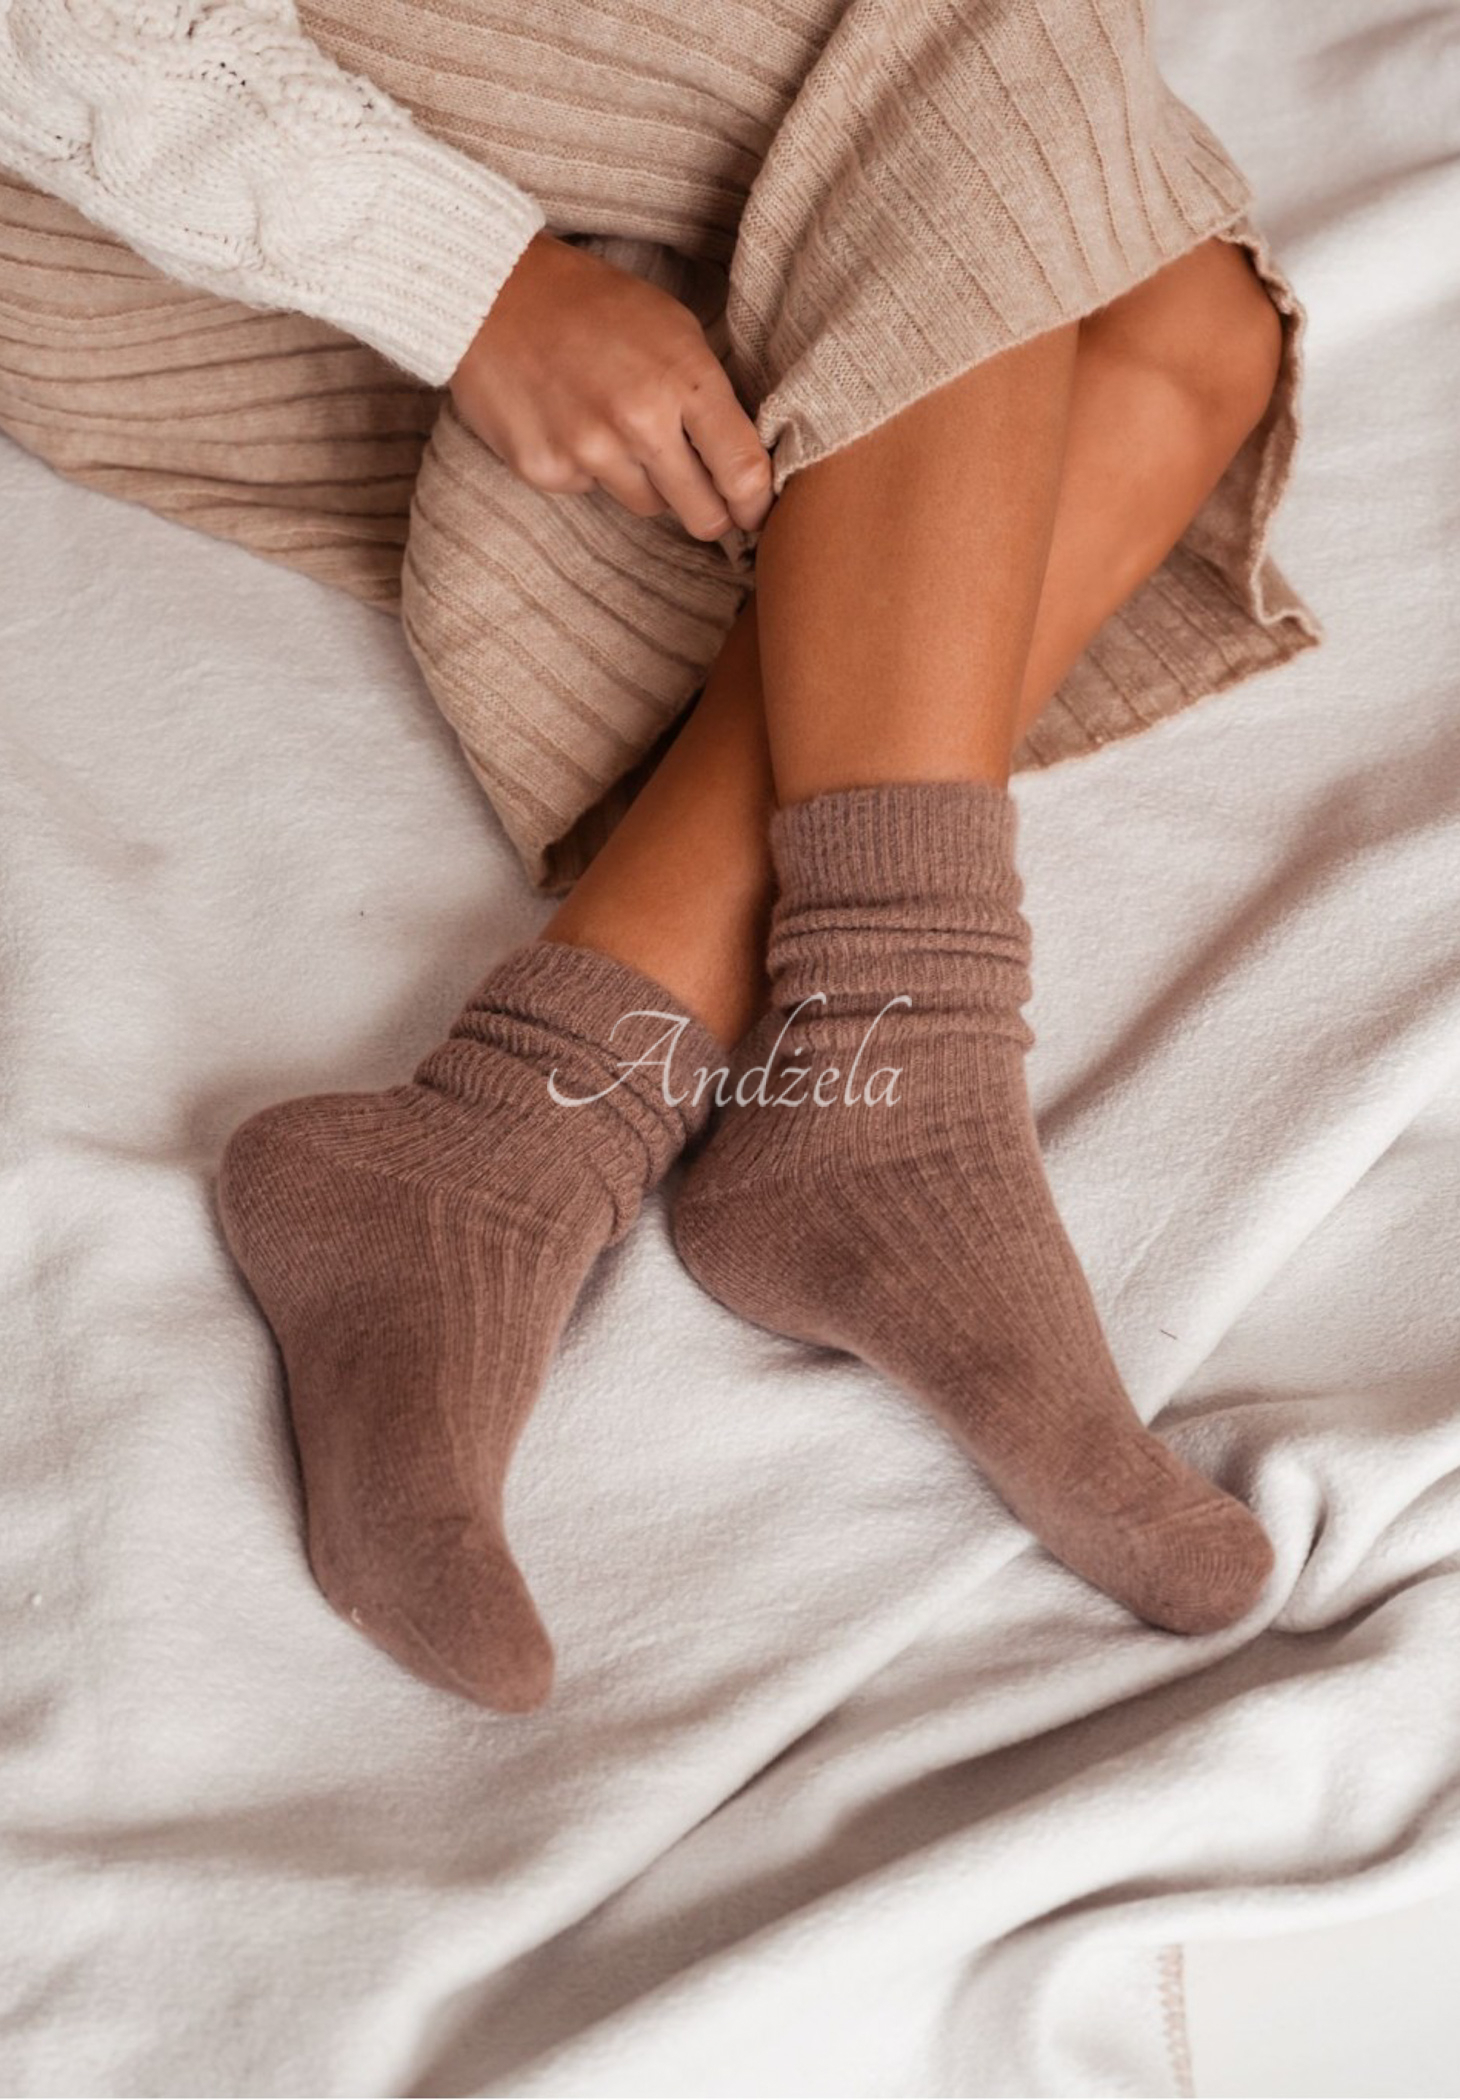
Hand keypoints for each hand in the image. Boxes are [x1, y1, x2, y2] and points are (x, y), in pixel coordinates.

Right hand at [450, 232, 772, 539]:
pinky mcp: (545, 470)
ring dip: (647, 482)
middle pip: (702, 514)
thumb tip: (741, 461)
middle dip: (711, 512)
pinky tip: (571, 423)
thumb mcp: (672, 327)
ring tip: (618, 428)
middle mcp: (639, 422)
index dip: (756, 503)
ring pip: (647, 506)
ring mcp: (588, 451)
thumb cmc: (592, 304)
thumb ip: (709, 394)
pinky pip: (591, 492)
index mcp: (683, 379)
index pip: (743, 472)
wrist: (493, 291)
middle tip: (705, 499)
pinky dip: (590, 469)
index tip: (756, 511)